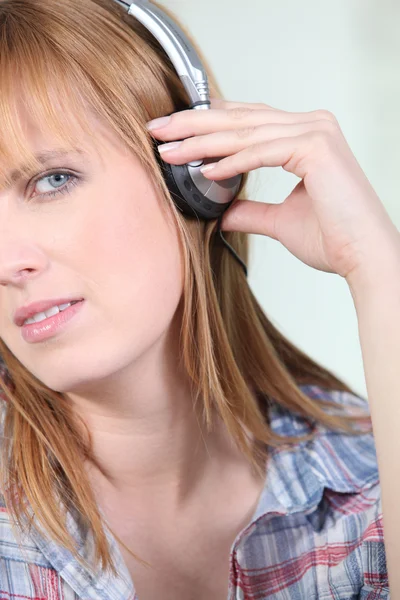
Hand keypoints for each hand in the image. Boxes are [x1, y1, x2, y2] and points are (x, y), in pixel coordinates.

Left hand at [147, 98, 399, 283]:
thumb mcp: (280, 221)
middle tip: (157, 129)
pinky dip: (231, 161)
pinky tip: (203, 169)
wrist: (363, 257)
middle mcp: (311, 125)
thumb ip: (250, 211)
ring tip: (169, 149)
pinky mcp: (316, 148)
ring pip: (246, 133)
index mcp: (305, 135)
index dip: (206, 125)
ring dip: (203, 141)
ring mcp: (316, 132)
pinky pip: (261, 152)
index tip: (172, 133)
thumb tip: (222, 213)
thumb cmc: (334, 238)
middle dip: (193, 124)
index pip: (246, 123)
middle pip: (240, 120)